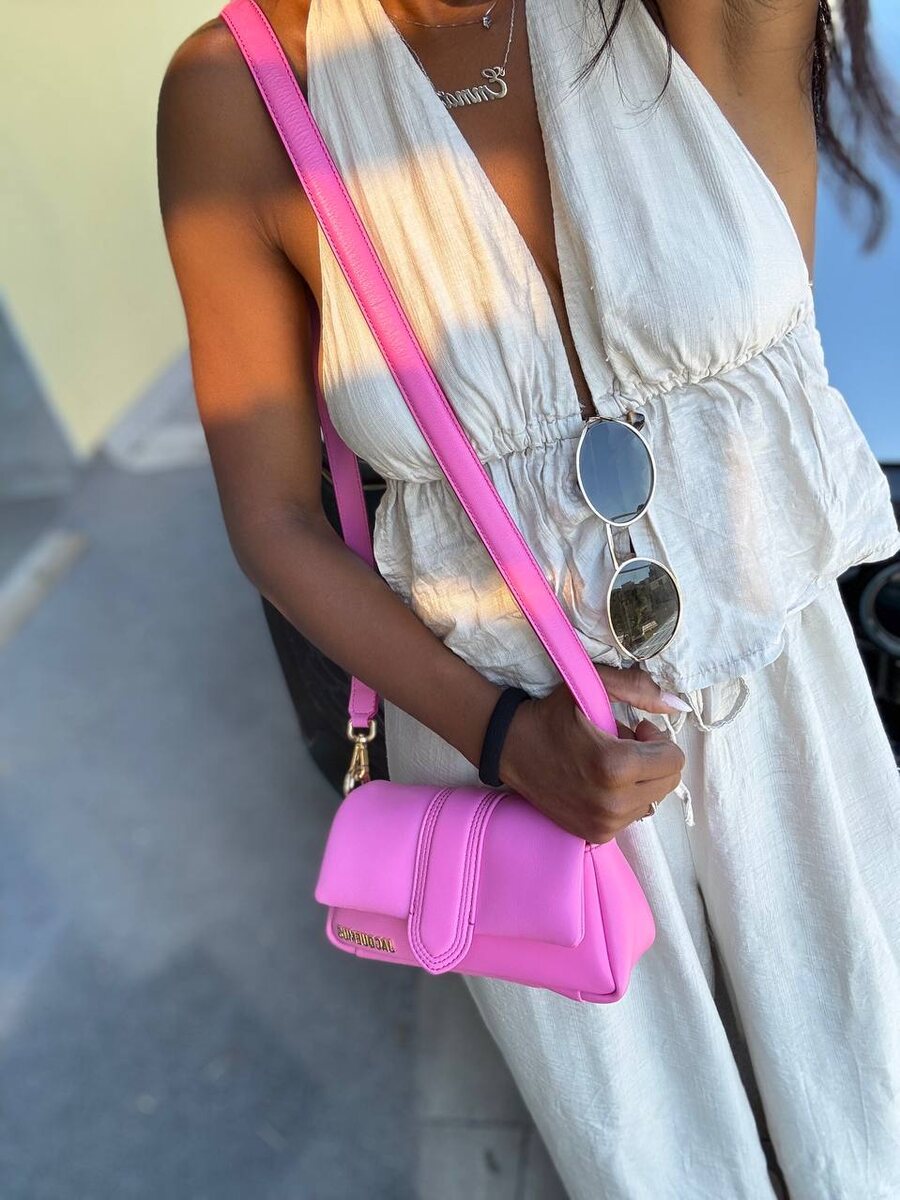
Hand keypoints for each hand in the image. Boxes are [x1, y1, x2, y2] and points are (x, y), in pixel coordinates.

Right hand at [497, 665, 686, 842]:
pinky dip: (625, 797)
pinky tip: (601, 782)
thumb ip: (637, 688)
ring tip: (610, 764)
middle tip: (625, 744)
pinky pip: (632, 816)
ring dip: (640, 780)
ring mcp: (605, 823)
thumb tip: (678, 706)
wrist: (510, 749)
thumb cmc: (551, 715)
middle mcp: (614, 802)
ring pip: (652, 800)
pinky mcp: (596, 835)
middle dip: (654, 760)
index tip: (635, 730)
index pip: (674, 760)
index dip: (658, 739)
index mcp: (616, 766)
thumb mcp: (590, 686)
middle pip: (669, 783)